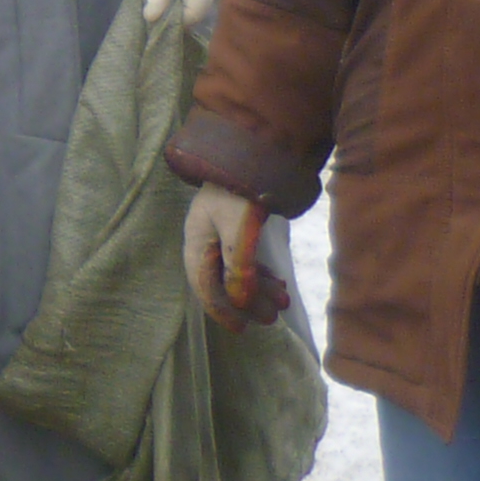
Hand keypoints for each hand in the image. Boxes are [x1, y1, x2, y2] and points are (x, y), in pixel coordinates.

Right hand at [182, 183, 287, 329]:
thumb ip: (238, 269)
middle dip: (248, 302)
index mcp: (196, 244)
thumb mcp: (239, 231)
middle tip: (274, 314)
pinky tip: (276, 281)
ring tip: (283, 298)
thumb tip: (241, 303)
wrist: (249, 151)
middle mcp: (203, 243)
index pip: (206, 288)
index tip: (244, 329)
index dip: (225, 311)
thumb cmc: (239, 191)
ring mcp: (217, 236)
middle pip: (221, 283)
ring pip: (235, 273)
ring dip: (258, 289)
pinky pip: (243, 260)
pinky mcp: (233, 229)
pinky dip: (259, 273)